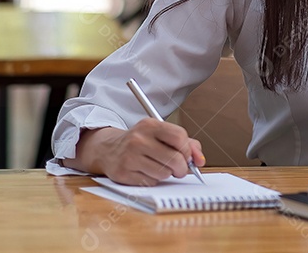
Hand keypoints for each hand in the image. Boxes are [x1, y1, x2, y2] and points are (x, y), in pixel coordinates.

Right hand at [70, 120, 205, 184]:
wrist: (108, 149)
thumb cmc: (141, 142)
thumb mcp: (161, 135)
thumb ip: (186, 143)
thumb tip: (200, 159)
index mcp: (150, 125)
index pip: (179, 137)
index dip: (188, 151)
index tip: (188, 157)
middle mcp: (138, 139)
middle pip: (175, 158)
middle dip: (182, 168)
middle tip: (180, 169)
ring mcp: (129, 156)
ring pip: (164, 173)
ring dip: (166, 174)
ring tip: (159, 168)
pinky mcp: (123, 173)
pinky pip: (150, 182)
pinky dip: (153, 180)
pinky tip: (145, 172)